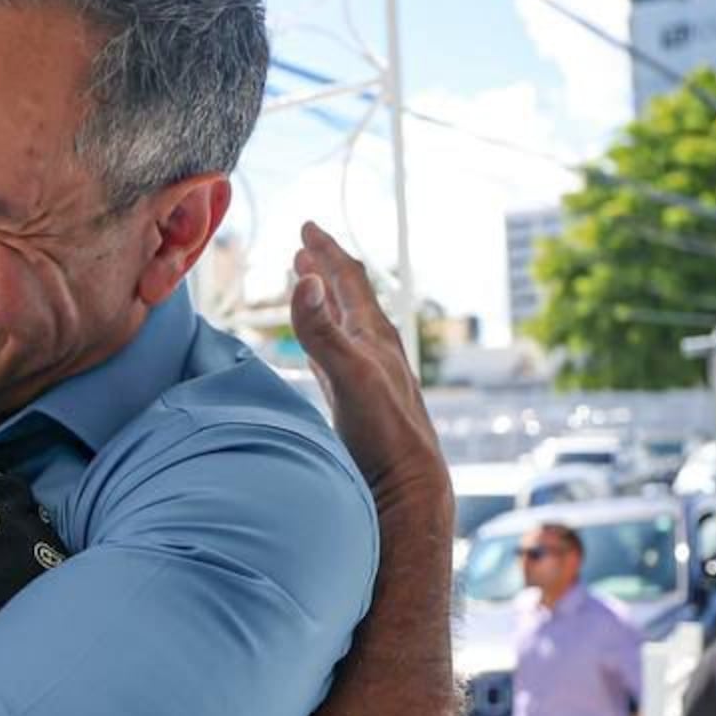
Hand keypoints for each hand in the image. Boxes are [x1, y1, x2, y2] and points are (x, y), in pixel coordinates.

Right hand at [288, 223, 449, 525]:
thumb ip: (323, 332)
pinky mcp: (360, 407)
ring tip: (310, 287)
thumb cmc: (386, 435)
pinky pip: (339, 360)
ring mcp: (370, 378)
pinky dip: (324, 343)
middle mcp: (376, 351)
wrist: (409, 489)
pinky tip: (321, 353)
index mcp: (374, 336)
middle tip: (306, 248)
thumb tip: (305, 280)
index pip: (348, 281)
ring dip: (326, 304)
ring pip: (345, 327)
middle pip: (349, 298)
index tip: (307, 226)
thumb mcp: (350, 377)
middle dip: (325, 270)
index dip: (326, 251)